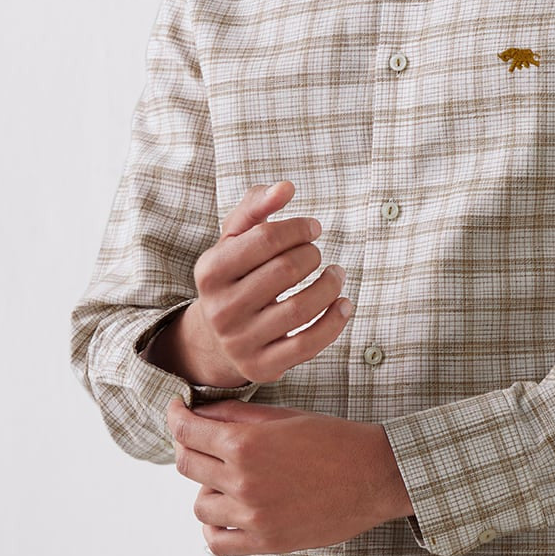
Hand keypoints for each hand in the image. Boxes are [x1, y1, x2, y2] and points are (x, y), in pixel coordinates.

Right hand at [147, 181, 351, 387]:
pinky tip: (344, 304)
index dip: (299, 227)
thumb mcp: (234, 239)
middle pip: (286, 270)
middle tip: (318, 253)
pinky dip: (335, 322)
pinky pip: (308, 345)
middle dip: (313, 254)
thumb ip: (256, 206)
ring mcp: (239, 341)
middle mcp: (220, 308)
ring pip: (301, 309)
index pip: (266, 238)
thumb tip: (286, 187)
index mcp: (210, 270)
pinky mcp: (261, 367)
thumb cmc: (235, 276)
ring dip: (330, 285)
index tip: (314, 228)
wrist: (214, 339)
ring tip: (337, 274)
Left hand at [166, 398, 414, 555]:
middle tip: (201, 441)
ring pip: (199, 504)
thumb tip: (200, 413)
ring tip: (227, 478)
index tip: (176, 411)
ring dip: (206, 488)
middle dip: (188, 447)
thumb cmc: (334, 439)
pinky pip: (216, 541)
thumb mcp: (284, 416)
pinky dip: (215, 526)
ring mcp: (252, 516)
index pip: (187, 432)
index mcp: (246, 445)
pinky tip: (229, 511)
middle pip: (187, 465)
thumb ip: (237, 416)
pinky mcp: (265, 542)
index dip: (175, 417)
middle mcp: (242, 482)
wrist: (374, 476)